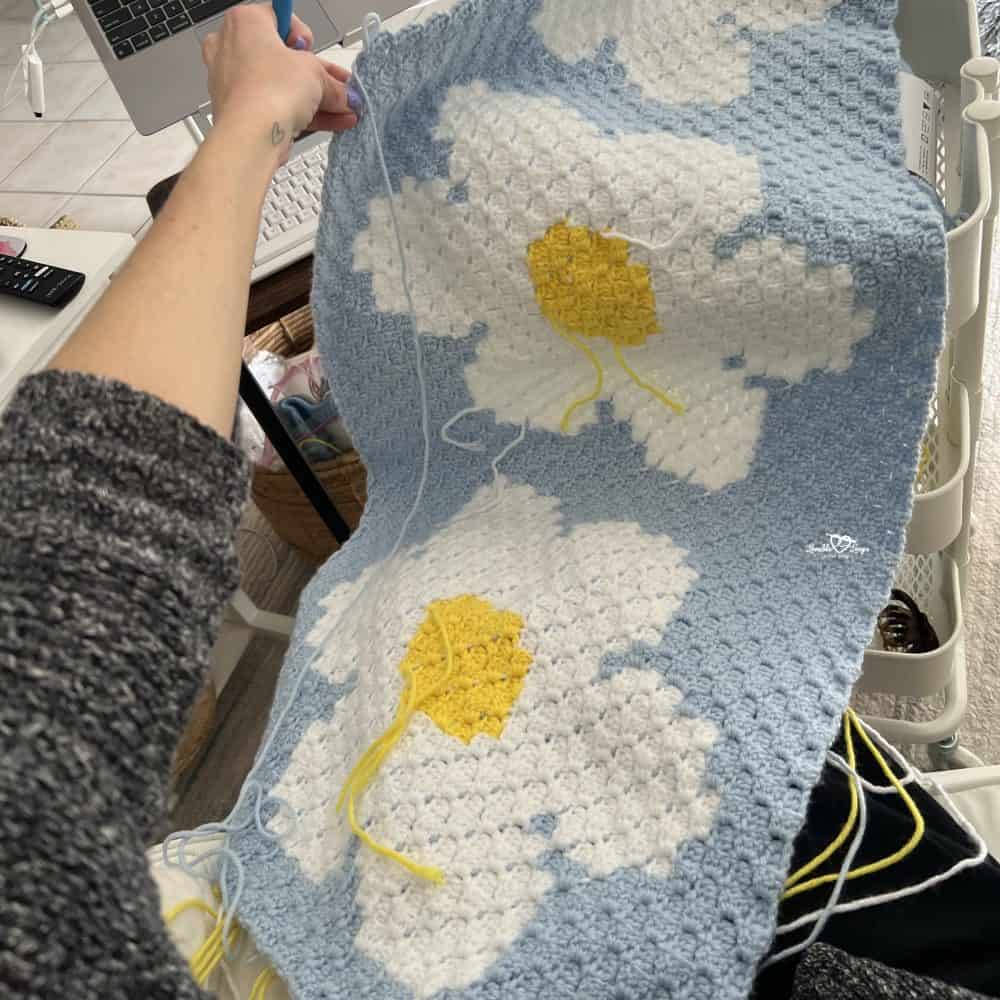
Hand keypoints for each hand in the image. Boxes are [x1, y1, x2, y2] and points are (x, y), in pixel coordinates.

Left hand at [201, 3, 358, 154]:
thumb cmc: (269, 92)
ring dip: (316, 99)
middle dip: (317, 77)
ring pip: (281, 87)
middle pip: (284, 59)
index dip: (305, 38)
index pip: (281, 18)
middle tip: (338, 87)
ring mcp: (233, 82)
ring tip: (343, 109)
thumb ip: (332, 81)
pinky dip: (302, 114)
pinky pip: (276, 107)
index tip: (317, 54)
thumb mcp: (315, 74)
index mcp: (245, 22)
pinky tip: (332, 122)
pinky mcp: (240, 112)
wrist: (250, 136)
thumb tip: (344, 93)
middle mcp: (232, 47)